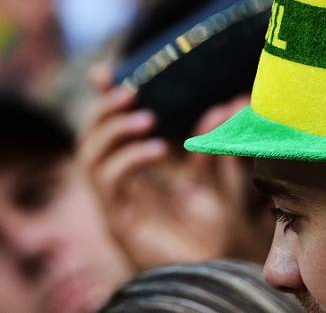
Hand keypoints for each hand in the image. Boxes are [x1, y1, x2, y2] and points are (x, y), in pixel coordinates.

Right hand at [78, 65, 253, 268]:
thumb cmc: (215, 227)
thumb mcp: (219, 178)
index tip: (107, 69)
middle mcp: (120, 182)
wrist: (218, 268)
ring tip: (147, 120)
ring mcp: (116, 202)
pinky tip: (158, 151)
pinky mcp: (118, 221)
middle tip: (131, 91)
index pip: (109, 126)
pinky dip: (128, 159)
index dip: (103, 97)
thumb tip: (225, 106)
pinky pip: (107, 182)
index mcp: (137, 167)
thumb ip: (217, 144)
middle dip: (103, 109)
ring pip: (88, 156)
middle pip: (89, 136)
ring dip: (113, 131)